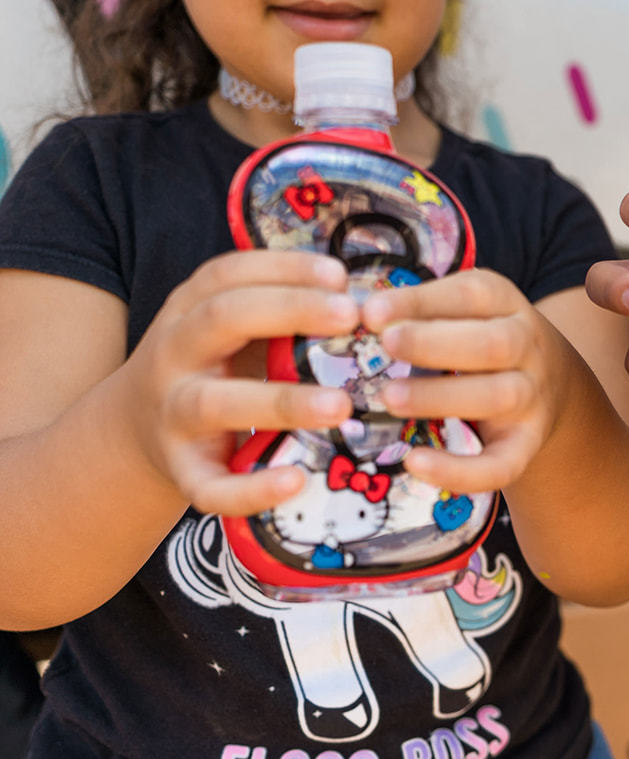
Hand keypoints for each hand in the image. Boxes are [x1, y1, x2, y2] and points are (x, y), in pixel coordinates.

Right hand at [126, 251, 358, 515]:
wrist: (130, 431)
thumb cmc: (210, 368)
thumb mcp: (229, 330)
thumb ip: (282, 313)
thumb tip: (367, 301)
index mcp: (189, 311)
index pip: (228, 274)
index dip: (284, 270)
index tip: (340, 275)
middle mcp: (175, 355)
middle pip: (222, 319)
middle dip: (289, 311)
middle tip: (351, 317)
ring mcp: (174, 415)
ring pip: (217, 403)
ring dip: (282, 402)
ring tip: (341, 405)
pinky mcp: (183, 472)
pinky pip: (212, 487)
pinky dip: (252, 489)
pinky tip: (297, 480)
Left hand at [364, 269, 570, 493]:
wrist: (551, 387)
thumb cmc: (481, 343)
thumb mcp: (464, 312)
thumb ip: (418, 311)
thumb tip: (349, 312)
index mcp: (505, 304)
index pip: (471, 295)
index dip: (421, 302)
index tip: (370, 312)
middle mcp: (527, 347)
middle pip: (494, 344)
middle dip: (435, 344)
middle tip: (384, 345)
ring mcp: (531, 398)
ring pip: (498, 397)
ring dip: (440, 397)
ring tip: (388, 399)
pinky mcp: (527, 446)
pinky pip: (501, 464)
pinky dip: (460, 470)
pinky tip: (414, 464)